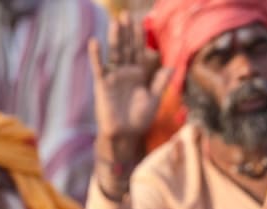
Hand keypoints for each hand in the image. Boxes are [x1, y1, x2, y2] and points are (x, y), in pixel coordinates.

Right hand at [89, 12, 170, 145]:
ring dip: (115, 38)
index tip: (141, 21)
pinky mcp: (102, 85)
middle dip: (127, 31)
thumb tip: (172, 66)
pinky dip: (96, 56)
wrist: (125, 135)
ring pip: (115, 54)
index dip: (139, 37)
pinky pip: (99, 68)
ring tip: (116, 22)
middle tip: (126, 14)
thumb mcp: (154, 100)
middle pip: (126, 48)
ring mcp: (114, 77)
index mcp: (139, 74)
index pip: (139, 51)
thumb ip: (160, 83)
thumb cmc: (139, 120)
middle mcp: (126, 72)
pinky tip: (94, 42)